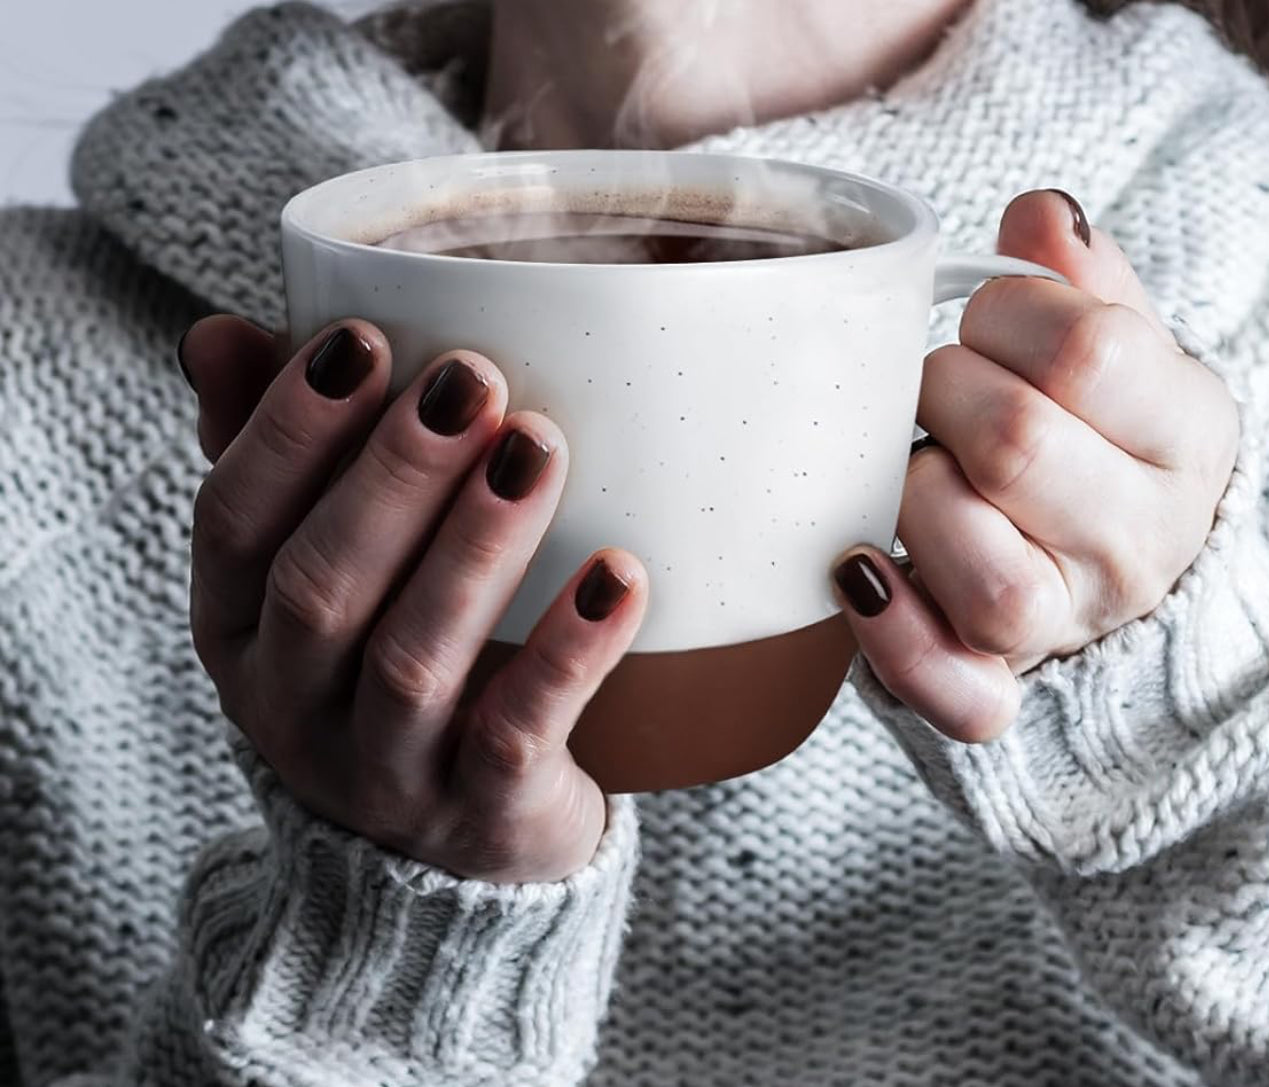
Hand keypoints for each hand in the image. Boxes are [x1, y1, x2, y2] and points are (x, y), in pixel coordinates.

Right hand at [185, 319, 647, 881]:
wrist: (444, 855)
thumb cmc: (377, 669)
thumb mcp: (307, 576)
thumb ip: (277, 459)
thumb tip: (217, 334)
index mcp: (237, 632)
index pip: (229, 523)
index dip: (286, 431)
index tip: (361, 339)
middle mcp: (290, 708)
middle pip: (321, 587)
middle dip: (395, 475)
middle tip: (470, 380)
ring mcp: (382, 773)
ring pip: (415, 659)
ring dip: (475, 547)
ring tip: (536, 448)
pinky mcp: (477, 815)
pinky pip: (515, 734)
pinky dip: (567, 654)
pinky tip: (617, 577)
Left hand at [832, 189, 1239, 742]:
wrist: (1104, 558)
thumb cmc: (1092, 436)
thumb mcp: (1117, 351)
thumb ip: (1079, 284)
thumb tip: (1041, 216)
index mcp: (1184, 438)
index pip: (1088, 350)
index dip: (1008, 318)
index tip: (987, 327)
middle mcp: (1139, 542)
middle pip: (1016, 445)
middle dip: (944, 395)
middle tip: (935, 394)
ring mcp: (1071, 623)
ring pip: (983, 570)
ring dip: (916, 499)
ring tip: (916, 472)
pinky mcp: (999, 681)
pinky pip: (956, 690)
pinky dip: (897, 642)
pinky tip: (857, 575)